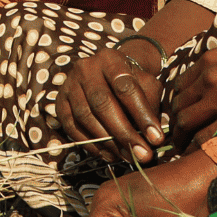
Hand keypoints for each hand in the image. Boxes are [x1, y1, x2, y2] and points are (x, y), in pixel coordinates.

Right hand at [57, 36, 172, 162]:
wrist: (108, 74)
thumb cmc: (134, 82)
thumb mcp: (147, 86)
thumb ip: (151, 107)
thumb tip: (154, 139)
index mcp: (110, 59)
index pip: (125, 87)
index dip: (142, 115)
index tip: (156, 138)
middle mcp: (85, 68)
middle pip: (101, 103)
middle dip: (124, 133)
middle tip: (142, 155)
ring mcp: (69, 85)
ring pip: (85, 117)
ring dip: (108, 143)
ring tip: (128, 157)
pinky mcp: (60, 102)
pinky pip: (72, 127)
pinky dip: (91, 145)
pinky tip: (109, 155)